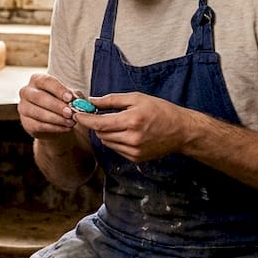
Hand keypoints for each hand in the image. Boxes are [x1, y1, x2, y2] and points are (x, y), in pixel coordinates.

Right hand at [18, 72, 80, 138]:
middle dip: (56, 106)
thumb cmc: (62, 103)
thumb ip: (73, 97)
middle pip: (39, 97)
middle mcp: (26, 92)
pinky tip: (66, 128)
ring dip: (56, 118)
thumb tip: (76, 101)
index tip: (70, 98)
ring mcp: (23, 107)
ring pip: (38, 113)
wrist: (56, 121)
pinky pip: (39, 125)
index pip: (46, 81)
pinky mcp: (26, 122)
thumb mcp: (70, 97)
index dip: (58, 89)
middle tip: (70, 112)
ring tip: (71, 122)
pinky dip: (54, 127)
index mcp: (37, 80)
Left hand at [74, 92, 193, 161]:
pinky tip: (125, 132)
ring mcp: (134, 151)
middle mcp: (132, 138)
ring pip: (107, 142)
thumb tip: (91, 101)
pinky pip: (116, 149)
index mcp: (132, 121)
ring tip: (116, 122)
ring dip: (105, 132)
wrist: (181, 130)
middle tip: (97, 115)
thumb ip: (111, 100)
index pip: (99, 123)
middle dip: (97, 124)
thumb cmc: (160, 110)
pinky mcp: (136, 158)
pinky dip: (115, 140)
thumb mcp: (136, 98)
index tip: (76, 114)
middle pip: (101, 134)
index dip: (85, 119)